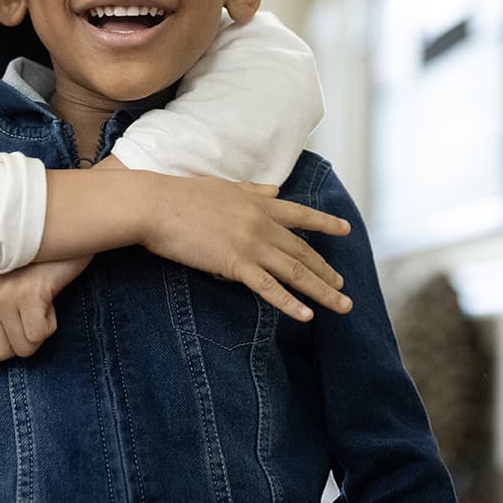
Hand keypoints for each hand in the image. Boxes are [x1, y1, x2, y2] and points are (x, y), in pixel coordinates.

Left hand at [0, 257, 90, 363]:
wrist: (63, 226)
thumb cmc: (40, 259)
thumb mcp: (7, 281)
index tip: (11, 338)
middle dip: (22, 344)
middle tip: (33, 317)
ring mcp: (4, 294)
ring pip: (21, 348)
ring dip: (39, 333)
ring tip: (42, 304)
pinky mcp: (28, 292)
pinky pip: (38, 335)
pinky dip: (50, 325)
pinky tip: (50, 301)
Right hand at [139, 176, 353, 321]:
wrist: (156, 205)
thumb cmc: (182, 195)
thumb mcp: (224, 186)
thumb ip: (252, 190)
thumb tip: (274, 189)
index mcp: (259, 203)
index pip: (300, 215)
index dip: (325, 224)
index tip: (345, 230)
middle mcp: (262, 224)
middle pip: (303, 250)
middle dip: (326, 269)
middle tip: (343, 284)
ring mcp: (251, 244)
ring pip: (296, 272)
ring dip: (323, 290)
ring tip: (342, 304)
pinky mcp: (235, 264)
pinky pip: (269, 288)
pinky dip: (290, 304)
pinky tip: (308, 316)